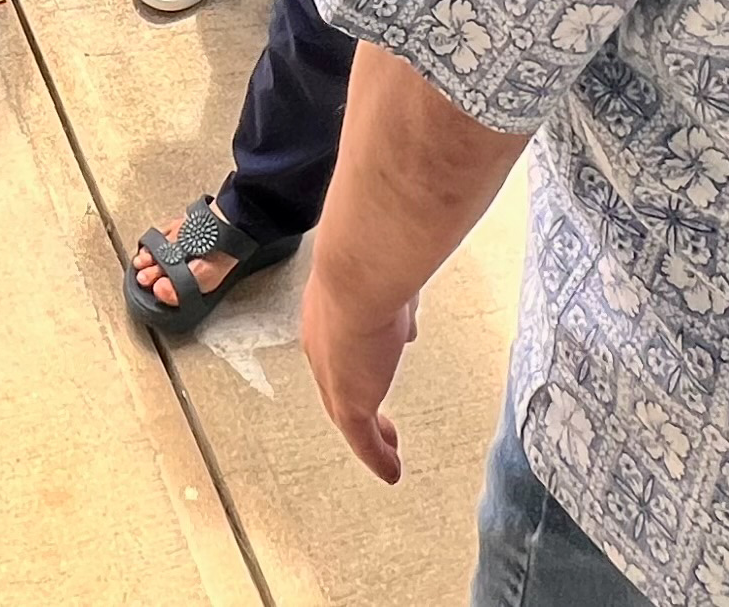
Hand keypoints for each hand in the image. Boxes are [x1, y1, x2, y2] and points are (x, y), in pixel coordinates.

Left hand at [299, 266, 415, 483]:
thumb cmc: (371, 257)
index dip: (357, 358)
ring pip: (347, 413)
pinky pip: (363, 440)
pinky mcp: (349, 401)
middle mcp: (322, 345)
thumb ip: (394, 303)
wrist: (358, 269)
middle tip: (376, 418)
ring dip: (368, 433)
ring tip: (387, 450)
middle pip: (339, 380)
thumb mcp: (385, 280)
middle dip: (358, 398)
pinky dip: (377, 457)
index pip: (340, 344)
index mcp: (326, 313)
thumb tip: (406, 324)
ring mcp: (332, 375)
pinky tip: (391, 471)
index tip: (373, 365)